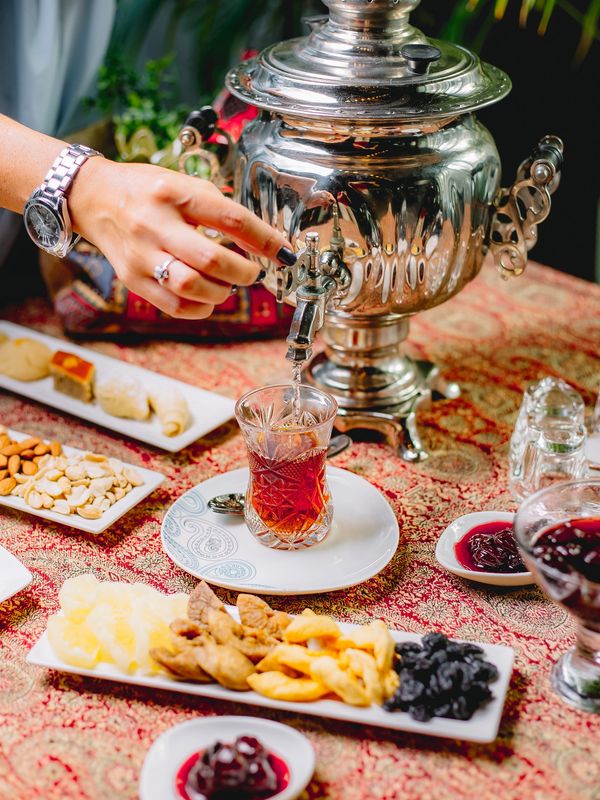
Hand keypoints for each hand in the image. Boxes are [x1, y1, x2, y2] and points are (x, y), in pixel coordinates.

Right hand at [69, 159, 294, 318]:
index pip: (231, 219)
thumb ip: (220, 210)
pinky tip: (208, 298)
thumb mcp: (185, 185)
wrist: (93, 198)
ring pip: (192, 287)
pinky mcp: (132, 279)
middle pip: (212, 259)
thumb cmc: (148, 191)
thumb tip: (262, 241)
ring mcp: (141, 254)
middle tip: (252, 272)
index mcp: (176, 194)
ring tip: (228, 284)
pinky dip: (201, 308)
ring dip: (222, 292)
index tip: (285, 252)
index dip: (265, 239)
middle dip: (244, 272)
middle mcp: (156, 224)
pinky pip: (175, 306)